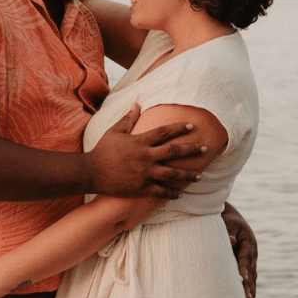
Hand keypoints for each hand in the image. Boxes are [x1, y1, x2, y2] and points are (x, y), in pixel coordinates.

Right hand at [86, 104, 204, 199]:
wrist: (91, 172)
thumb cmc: (102, 150)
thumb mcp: (114, 132)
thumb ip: (128, 119)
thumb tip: (137, 104)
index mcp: (140, 141)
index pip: (164, 132)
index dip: (180, 128)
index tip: (193, 125)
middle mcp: (145, 156)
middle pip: (174, 152)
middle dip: (192, 149)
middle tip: (205, 148)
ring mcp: (144, 173)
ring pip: (172, 174)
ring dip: (188, 175)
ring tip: (200, 176)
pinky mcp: (141, 187)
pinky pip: (161, 191)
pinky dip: (172, 193)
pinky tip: (181, 193)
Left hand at [222, 203, 256, 297]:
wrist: (232, 217)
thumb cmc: (226, 220)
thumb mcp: (227, 224)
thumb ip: (228, 233)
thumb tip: (232, 242)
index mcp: (248, 242)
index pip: (244, 258)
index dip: (243, 269)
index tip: (242, 280)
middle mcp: (253, 252)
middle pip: (251, 272)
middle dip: (249, 287)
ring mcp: (252, 258)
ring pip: (253, 277)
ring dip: (251, 291)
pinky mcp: (249, 262)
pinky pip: (251, 277)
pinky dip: (250, 288)